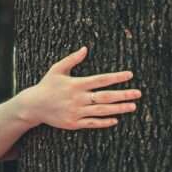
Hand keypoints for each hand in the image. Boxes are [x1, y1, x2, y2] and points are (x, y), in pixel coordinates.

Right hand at [24, 46, 141, 129]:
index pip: (101, 80)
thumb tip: (85, 48)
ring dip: (118, 109)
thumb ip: (72, 59)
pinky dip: (104, 122)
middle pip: (105, 96)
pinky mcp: (73, 123)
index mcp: (76, 84)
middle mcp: (78, 98)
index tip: (130, 75)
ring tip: (132, 107)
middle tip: (138, 93)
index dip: (116, 77)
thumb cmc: (47, 85)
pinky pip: (92, 123)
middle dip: (123, 95)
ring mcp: (76, 112)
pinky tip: (116, 120)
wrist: (33, 106)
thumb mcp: (57, 69)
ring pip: (102, 111)